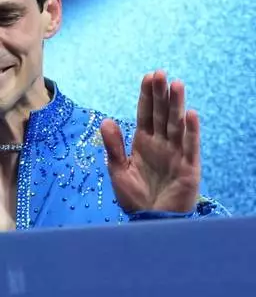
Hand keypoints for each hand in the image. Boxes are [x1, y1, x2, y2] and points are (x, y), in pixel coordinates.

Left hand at [101, 70, 200, 213]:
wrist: (149, 222)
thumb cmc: (134, 198)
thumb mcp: (118, 170)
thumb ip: (114, 146)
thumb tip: (106, 120)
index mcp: (143, 142)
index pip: (146, 113)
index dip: (147, 96)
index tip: (148, 76)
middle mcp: (161, 144)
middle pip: (161, 114)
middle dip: (161, 94)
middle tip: (161, 73)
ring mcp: (176, 154)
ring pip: (176, 125)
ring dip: (177, 105)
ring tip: (177, 85)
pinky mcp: (189, 168)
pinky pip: (190, 146)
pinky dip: (191, 130)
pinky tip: (190, 114)